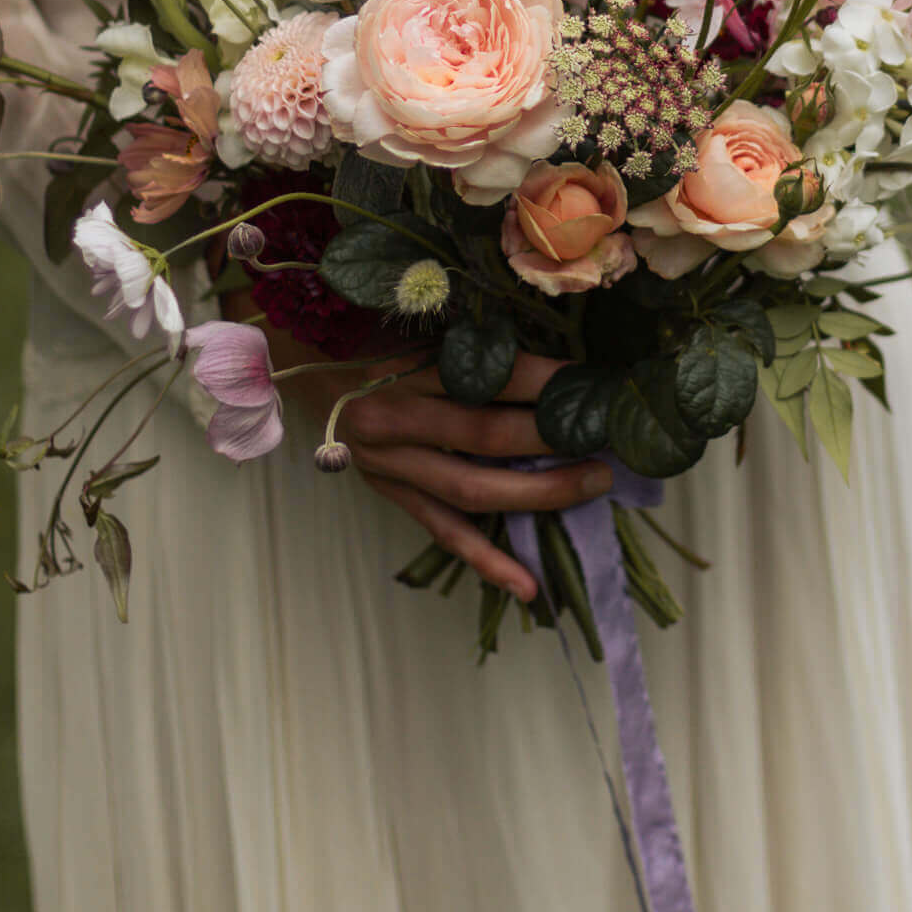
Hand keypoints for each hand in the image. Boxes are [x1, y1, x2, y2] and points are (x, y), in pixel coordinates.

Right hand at [248, 303, 611, 602]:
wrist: (303, 367)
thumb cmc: (374, 337)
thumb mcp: (423, 327)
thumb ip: (479, 345)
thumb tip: (564, 361)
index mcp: (407, 366)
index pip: (492, 373)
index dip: (550, 381)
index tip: (597, 385)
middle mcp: (396, 417)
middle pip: (486, 434)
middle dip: (554, 439)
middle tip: (608, 440)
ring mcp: (392, 464)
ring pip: (471, 489)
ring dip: (538, 493)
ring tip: (591, 485)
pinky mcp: (393, 495)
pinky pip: (445, 532)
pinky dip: (488, 560)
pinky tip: (530, 585)